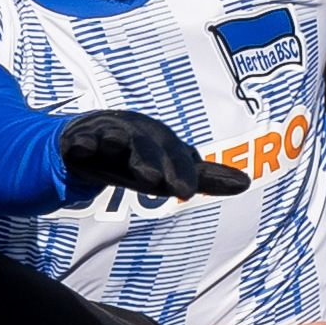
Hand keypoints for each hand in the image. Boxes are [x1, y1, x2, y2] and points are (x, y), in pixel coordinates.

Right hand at [58, 109, 251, 201]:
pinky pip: (79, 140)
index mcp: (160, 140)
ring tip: (117, 153)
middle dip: (150, 160)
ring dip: (117, 143)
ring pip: (113, 137)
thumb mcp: (169, 166)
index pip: (175, 155)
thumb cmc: (137, 155)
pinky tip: (82, 149)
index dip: (181, 170)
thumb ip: (204, 176)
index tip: (187, 192)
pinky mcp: (78, 138)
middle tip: (156, 181)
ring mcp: (106, 133)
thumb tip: (247, 182)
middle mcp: (136, 133)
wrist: (88, 138)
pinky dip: (81, 143)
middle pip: (145, 145)